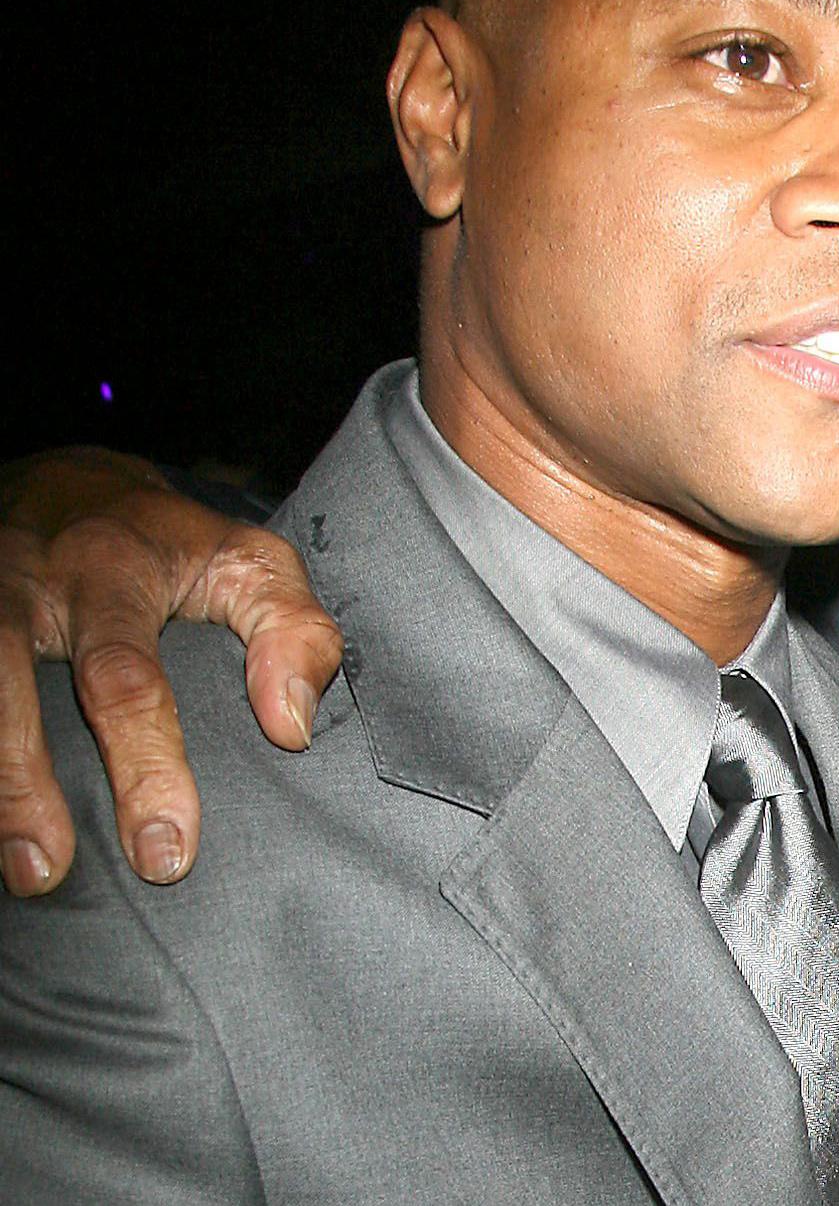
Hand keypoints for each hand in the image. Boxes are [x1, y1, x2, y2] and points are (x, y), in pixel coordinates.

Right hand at [0, 449, 341, 894]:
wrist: (67, 486)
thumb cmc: (173, 545)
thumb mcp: (250, 562)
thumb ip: (291, 631)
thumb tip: (291, 726)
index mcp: (112, 571)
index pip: (125, 679)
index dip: (146, 766)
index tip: (168, 851)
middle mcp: (26, 583)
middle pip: (7, 680)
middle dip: (23, 783)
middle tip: (50, 871)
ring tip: (18, 869)